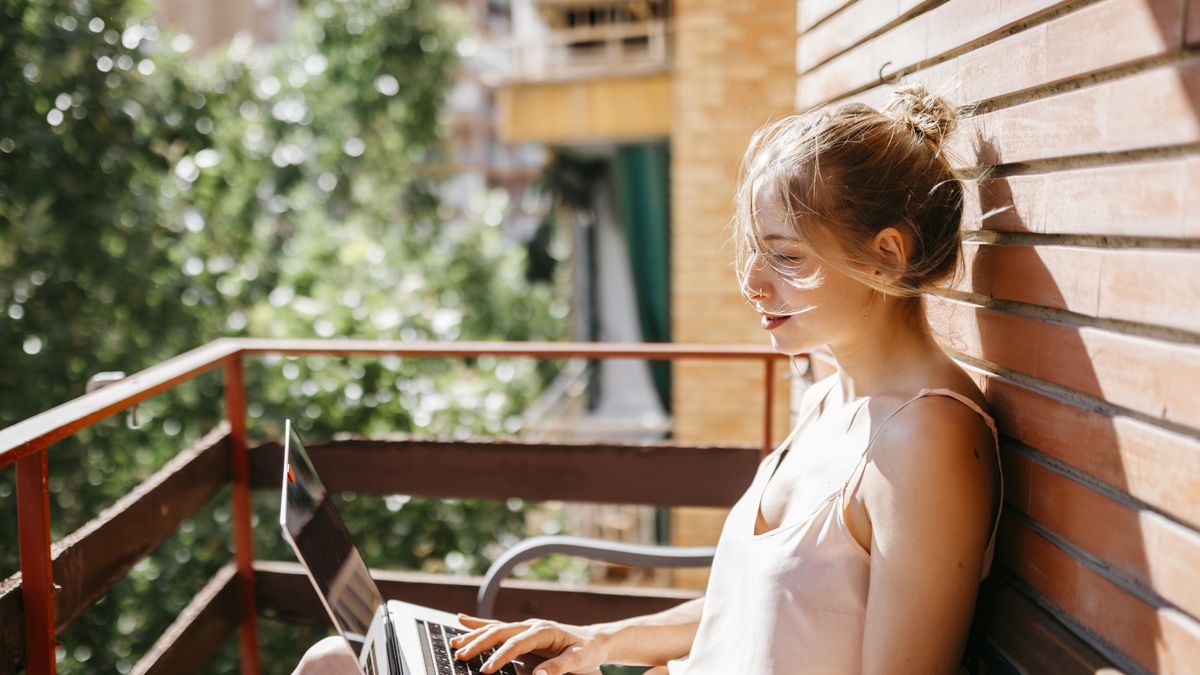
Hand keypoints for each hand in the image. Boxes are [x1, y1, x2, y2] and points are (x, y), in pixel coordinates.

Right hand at [449, 613, 609, 674]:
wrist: (595, 640)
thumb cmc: (588, 650)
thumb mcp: (579, 660)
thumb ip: (559, 667)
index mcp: (543, 631)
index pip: (515, 643)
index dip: (499, 656)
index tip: (485, 670)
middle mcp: (531, 625)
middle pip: (499, 631)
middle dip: (478, 643)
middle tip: (460, 655)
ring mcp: (526, 627)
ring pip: (494, 627)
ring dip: (473, 634)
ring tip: (454, 643)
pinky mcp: (523, 632)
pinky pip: (498, 627)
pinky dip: (479, 624)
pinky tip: (462, 621)